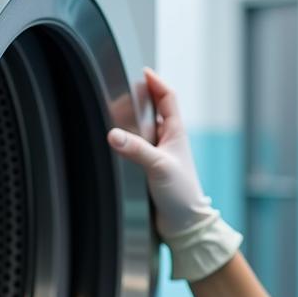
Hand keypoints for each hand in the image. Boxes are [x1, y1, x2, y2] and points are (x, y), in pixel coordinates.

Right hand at [107, 67, 212, 238]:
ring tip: (113, 112)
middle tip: (120, 90)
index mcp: (176, 133)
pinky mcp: (150, 169)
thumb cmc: (181, 194)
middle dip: (139, 98)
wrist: (184, 224)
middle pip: (154, 110)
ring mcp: (160, 154)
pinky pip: (137, 147)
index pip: (167, 98)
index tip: (142, 72)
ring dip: (132, 121)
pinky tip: (116, 143)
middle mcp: (168, 140)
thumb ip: (136, 150)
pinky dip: (127, 141)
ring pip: (144, 129)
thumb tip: (113, 135)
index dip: (156, 82)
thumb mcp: (158, 167)